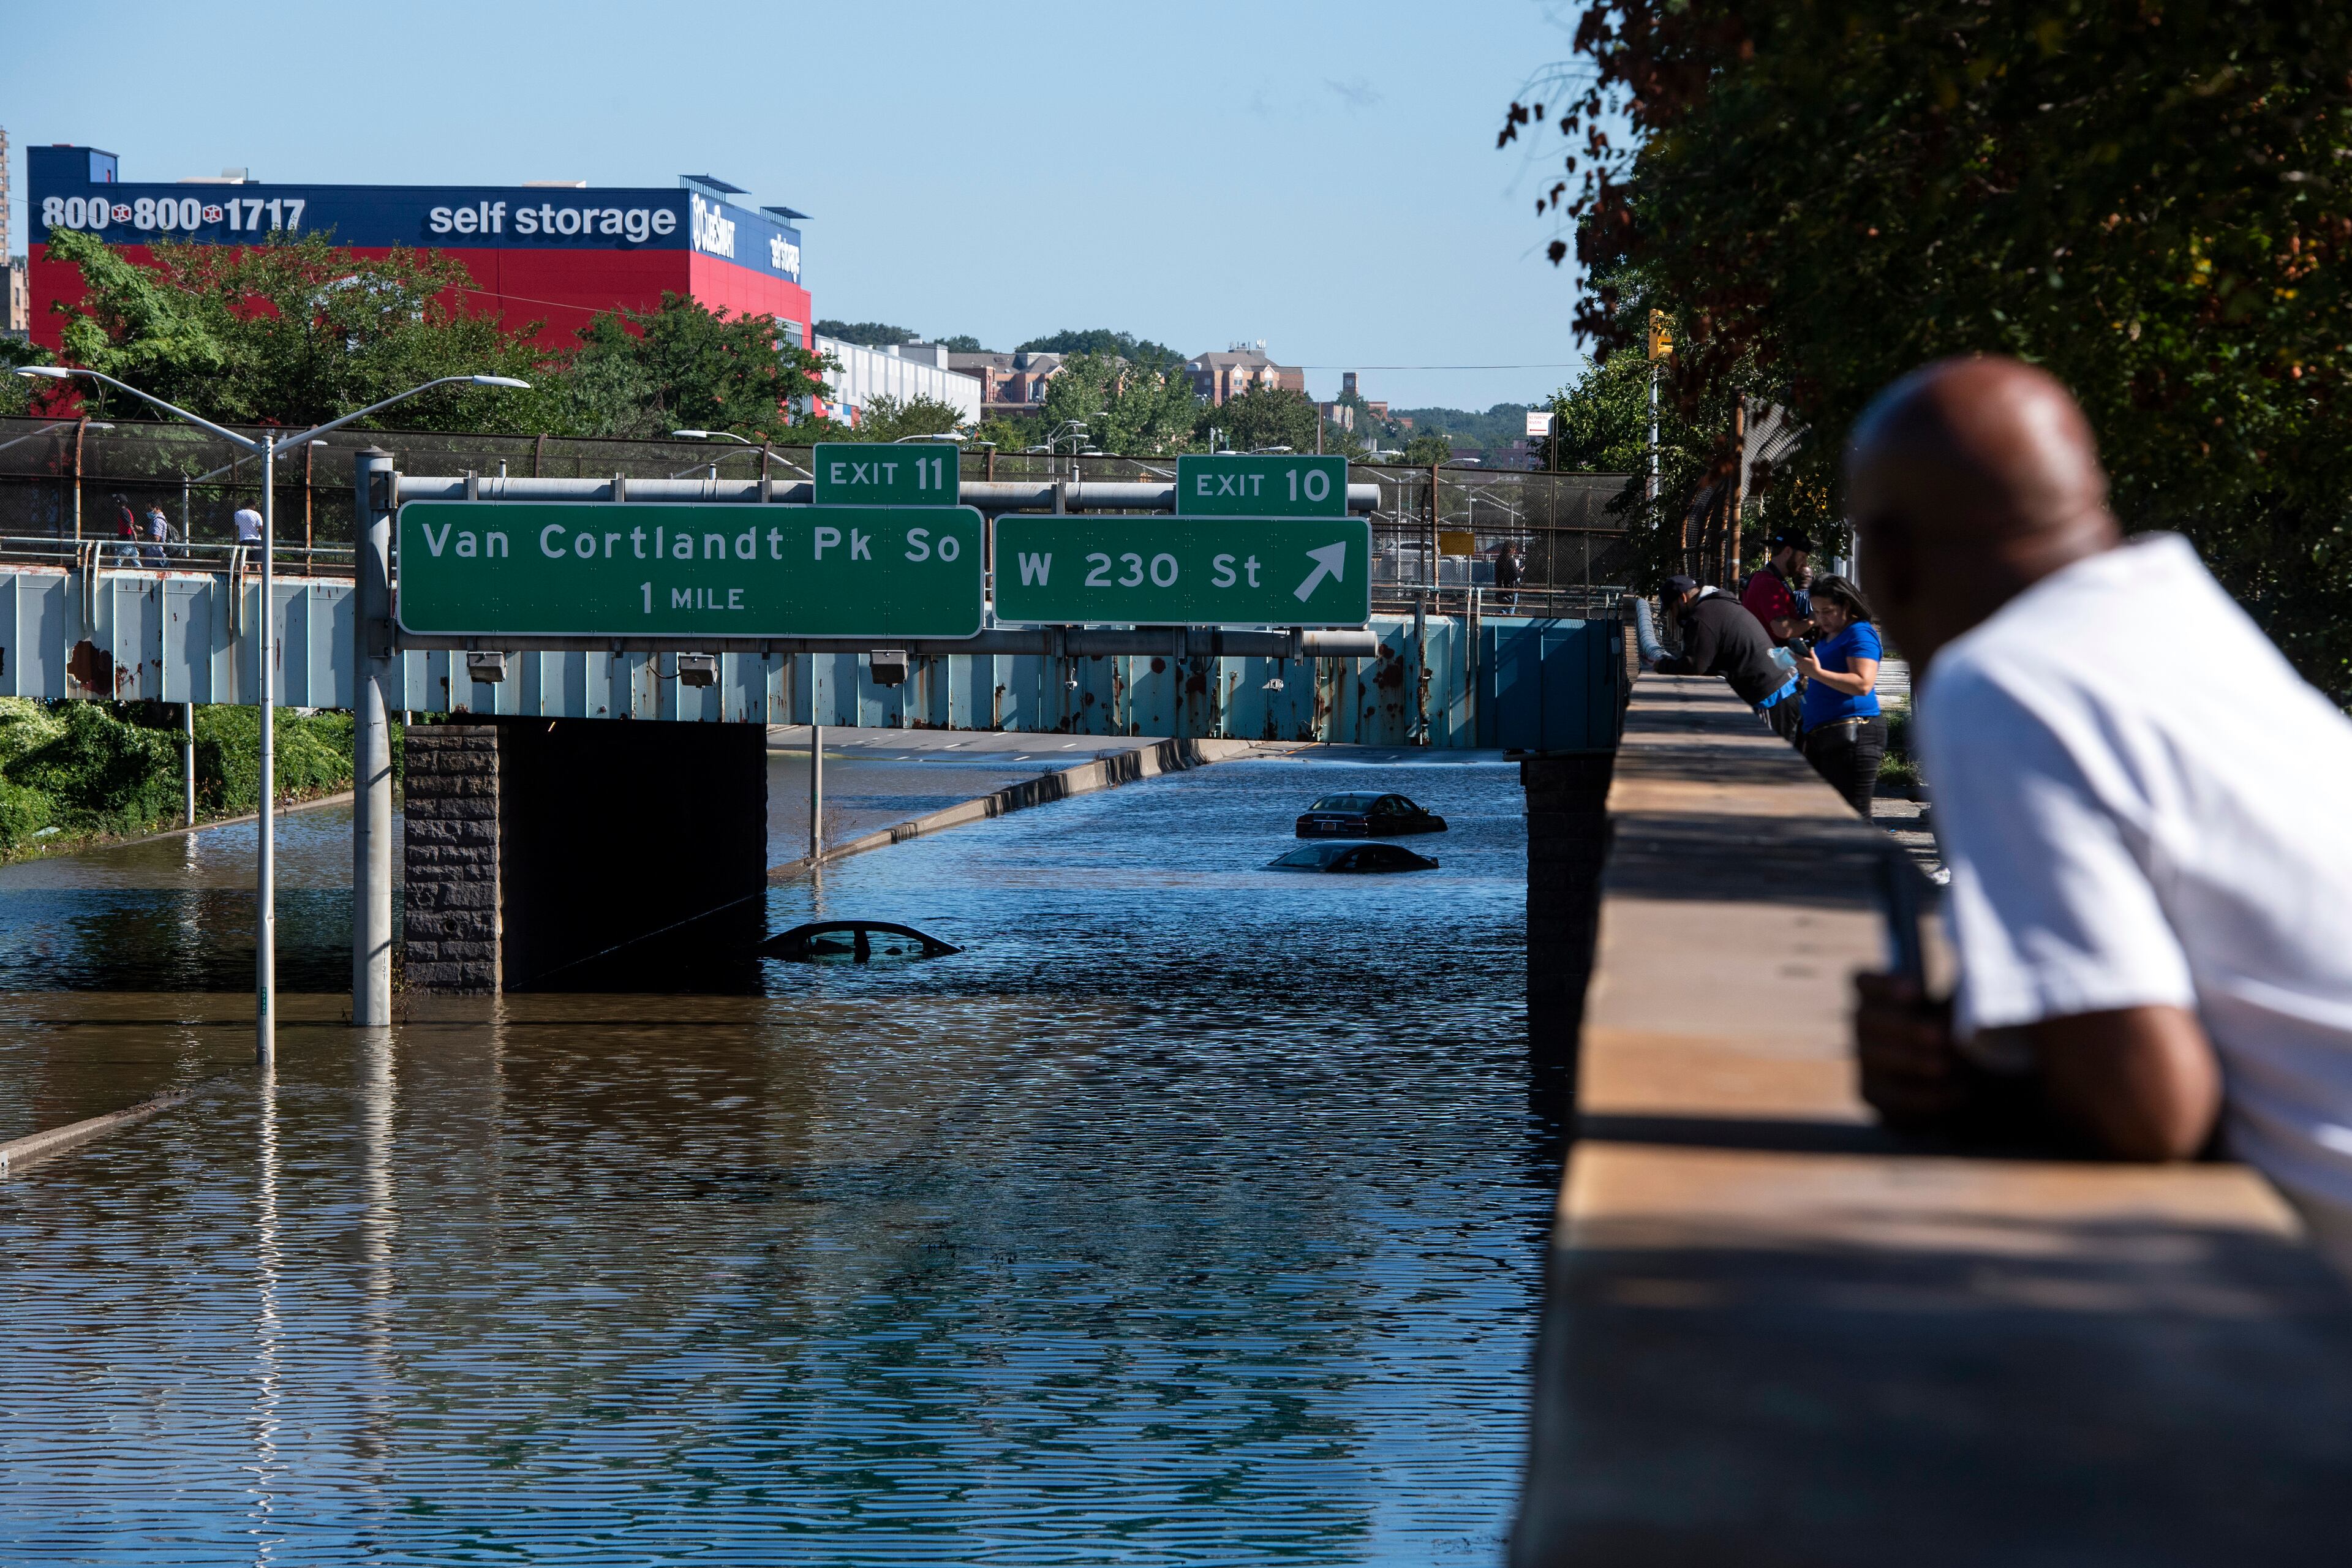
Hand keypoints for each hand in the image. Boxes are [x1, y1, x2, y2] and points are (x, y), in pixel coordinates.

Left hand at [1793, 647, 1823, 678]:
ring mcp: (1801, 668)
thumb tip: (1811, 647)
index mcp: (1803, 659)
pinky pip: (1799, 668)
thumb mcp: (1814, 658)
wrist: (1816, 673)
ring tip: (1796, 661)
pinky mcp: (1802, 671)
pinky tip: (1800, 667)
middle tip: (1790, 654)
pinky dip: (1798, 667)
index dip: (1793, 653)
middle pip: (1795, 659)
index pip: (1796, 655)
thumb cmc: (1815, 665)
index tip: (1789, 652)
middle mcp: (1800, 663)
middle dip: (1792, 656)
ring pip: (1796, 664)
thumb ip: (1812, 653)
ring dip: (1796, 662)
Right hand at [1854, 972, 1967, 1125]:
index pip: (1862, 981)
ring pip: (1872, 1058)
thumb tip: (1973, 1010)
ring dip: (1912, 1061)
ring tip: (1946, 1066)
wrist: (1955, 1078)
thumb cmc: (1955, 1031)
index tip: (1917, 990)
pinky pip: (1892, 1095)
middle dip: (1903, 1027)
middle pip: (1865, 1018)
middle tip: (1939, 1035)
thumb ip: (1961, 1003)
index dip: (1884, 984)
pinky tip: (1958, 1092)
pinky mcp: (1871, 1093)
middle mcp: (1863, 1026)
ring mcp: (1863, 1060)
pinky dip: (1927, 1096)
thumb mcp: (1959, 1011)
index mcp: (1879, 996)